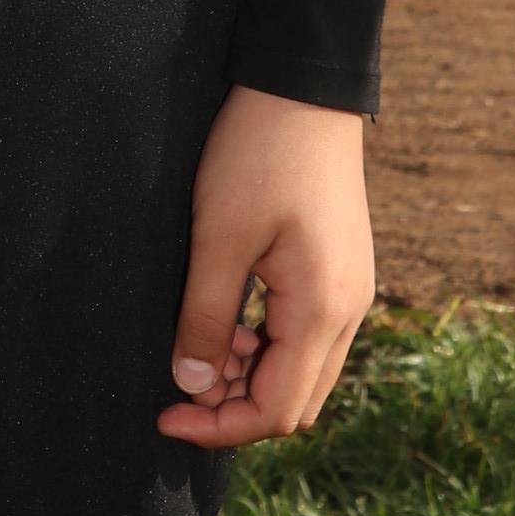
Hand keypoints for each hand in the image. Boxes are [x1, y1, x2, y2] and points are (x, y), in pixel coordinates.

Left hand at [157, 83, 369, 447]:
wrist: (301, 89)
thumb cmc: (256, 154)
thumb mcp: (217, 235)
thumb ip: (206, 315)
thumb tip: (192, 384)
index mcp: (321, 310)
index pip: (277, 411)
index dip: (219, 426)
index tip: (165, 415)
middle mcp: (348, 312)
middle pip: (294, 402)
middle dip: (234, 406)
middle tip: (177, 380)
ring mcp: (350, 293)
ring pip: (301, 371)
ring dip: (249, 373)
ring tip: (198, 339)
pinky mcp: (340, 273)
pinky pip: (306, 336)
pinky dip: (266, 344)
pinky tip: (228, 315)